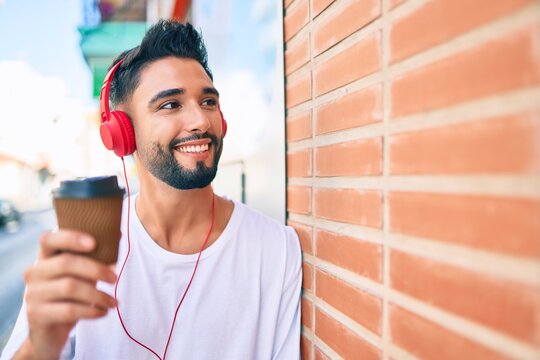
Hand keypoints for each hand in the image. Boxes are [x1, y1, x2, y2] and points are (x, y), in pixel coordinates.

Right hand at [15, 230, 116, 358]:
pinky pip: (69, 310)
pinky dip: (91, 311)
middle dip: (96, 269)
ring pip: (70, 287)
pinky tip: (103, 312)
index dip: (70, 238)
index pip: (49, 239)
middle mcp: (34, 272)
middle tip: (115, 278)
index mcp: (44, 257)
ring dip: (98, 294)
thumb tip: (118, 236)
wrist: (51, 331)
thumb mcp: (81, 275)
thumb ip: (94, 258)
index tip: (94, 243)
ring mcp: (32, 293)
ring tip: (113, 302)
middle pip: (66, 263)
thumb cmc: (71, 296)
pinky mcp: (36, 314)